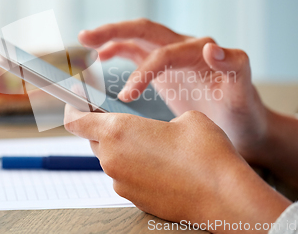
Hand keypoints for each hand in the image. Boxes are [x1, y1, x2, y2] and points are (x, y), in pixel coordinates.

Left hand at [64, 105, 289, 231]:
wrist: (224, 196)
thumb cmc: (206, 152)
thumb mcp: (184, 118)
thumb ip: (155, 122)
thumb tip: (154, 133)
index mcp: (117, 131)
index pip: (75, 120)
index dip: (72, 106)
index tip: (78, 97)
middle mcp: (112, 159)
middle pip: (93, 138)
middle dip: (102, 125)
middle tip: (121, 117)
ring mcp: (122, 182)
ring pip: (111, 158)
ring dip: (122, 147)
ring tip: (151, 142)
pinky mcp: (135, 199)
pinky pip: (125, 175)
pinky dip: (135, 166)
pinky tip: (162, 163)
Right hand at [79, 19, 267, 161]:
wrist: (243, 125)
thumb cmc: (243, 112)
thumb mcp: (242, 92)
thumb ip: (233, 66)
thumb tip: (210, 47)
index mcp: (200, 52)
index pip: (163, 53)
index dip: (142, 72)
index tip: (127, 97)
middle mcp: (184, 47)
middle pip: (144, 30)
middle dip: (115, 31)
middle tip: (86, 37)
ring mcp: (173, 56)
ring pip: (138, 38)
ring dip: (112, 37)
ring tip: (86, 41)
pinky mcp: (166, 67)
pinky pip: (138, 52)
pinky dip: (119, 50)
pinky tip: (102, 56)